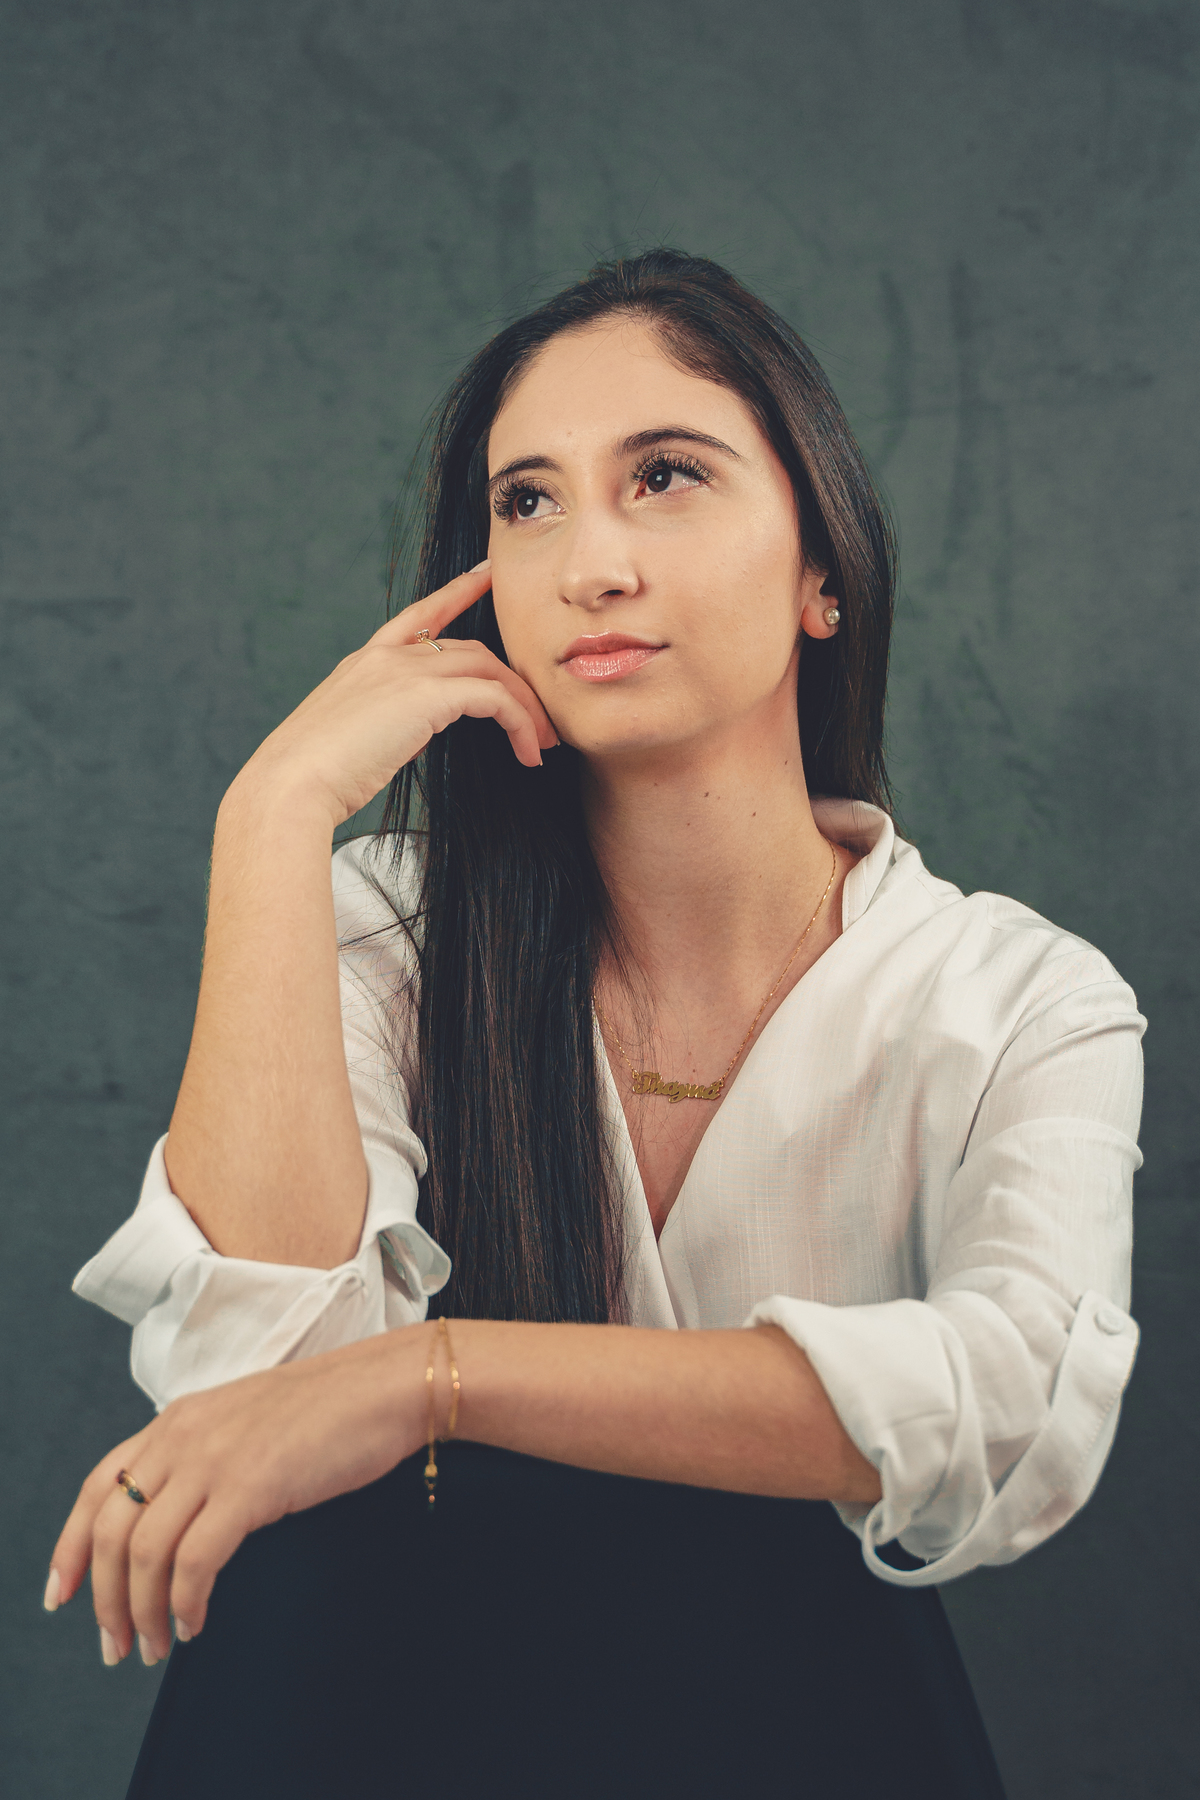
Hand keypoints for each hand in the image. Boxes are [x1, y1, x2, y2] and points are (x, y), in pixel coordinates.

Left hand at [47, 1328, 427, 1663]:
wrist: (385, 1386)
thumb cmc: (331, 1409)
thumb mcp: (246, 1422)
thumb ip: (205, 1456)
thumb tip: (179, 1521)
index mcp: (179, 1419)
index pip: (100, 1486)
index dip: (69, 1545)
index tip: (62, 1593)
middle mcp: (184, 1435)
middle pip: (111, 1529)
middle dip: (104, 1598)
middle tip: (115, 1644)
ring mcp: (215, 1459)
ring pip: (145, 1552)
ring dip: (141, 1611)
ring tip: (155, 1646)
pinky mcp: (251, 1486)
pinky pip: (195, 1561)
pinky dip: (186, 1602)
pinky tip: (195, 1622)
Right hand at [232, 560, 558, 827]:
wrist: (290, 785)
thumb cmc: (313, 779)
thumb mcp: (351, 739)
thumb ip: (386, 723)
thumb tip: (414, 731)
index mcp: (364, 663)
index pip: (420, 614)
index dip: (458, 592)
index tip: (487, 572)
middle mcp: (386, 657)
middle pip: (470, 650)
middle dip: (511, 681)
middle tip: (539, 720)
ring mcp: (404, 671)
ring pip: (489, 669)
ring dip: (525, 707)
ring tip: (541, 744)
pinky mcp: (425, 695)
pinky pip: (494, 698)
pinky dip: (519, 723)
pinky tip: (527, 754)